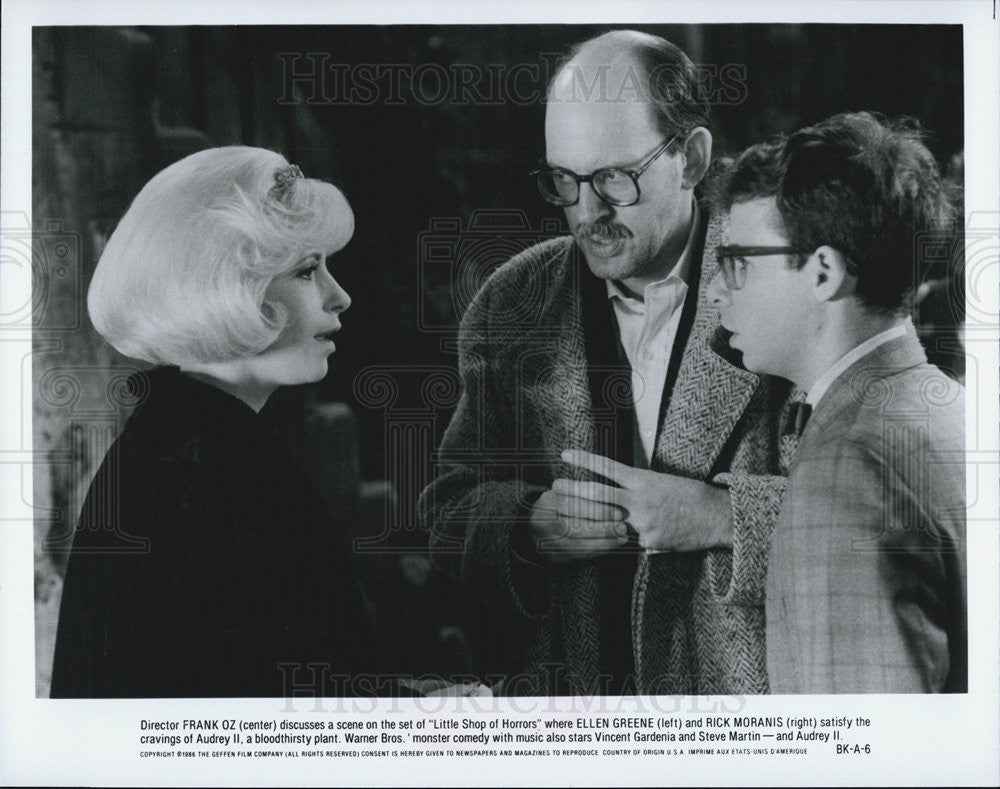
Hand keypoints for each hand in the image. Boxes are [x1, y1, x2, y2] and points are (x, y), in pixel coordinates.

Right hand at [529, 487, 628, 563]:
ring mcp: (548, 542)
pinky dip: (600, 550)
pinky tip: (614, 544)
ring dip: (605, 541)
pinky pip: (580, 554)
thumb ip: (580, 492)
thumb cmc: (556, 506)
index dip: (597, 510)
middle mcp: (544, 523)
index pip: (574, 505)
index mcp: (547, 501)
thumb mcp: (561, 493)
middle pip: (576, 527)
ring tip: (623, 536)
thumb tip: (612, 492)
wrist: (531, 530)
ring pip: (580, 543)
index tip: (617, 511)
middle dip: (603, 527)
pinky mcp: (554, 556)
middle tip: (623, 526)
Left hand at [556, 449, 733, 552]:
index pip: (607, 468)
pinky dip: (627, 541)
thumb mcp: (661, 483)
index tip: (566, 455)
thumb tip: (617, 493)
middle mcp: (639, 500)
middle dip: (573, 490)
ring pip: (606, 522)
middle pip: (598, 494)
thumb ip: (637, 488)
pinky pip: (629, 542)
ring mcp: (643, 523)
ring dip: (585, 520)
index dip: (584, 460)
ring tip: (567, 518)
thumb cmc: (689, 495)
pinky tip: (627, 539)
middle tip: (554, 486)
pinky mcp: (650, 542)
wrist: (716, 516)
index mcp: (642, 480)